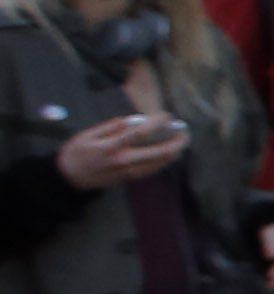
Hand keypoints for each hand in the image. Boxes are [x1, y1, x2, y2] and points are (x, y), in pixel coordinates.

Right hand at [54, 113, 183, 190]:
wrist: (69, 177)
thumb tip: (131, 121)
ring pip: (161, 163)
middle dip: (177, 142)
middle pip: (160, 152)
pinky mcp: (130, 178)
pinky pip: (153, 169)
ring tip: (180, 140)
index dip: (157, 123)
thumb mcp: (87, 135)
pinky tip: (168, 151)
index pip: (141, 133)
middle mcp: (124, 160)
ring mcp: (129, 171)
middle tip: (185, 131)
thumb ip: (110, 127)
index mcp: (112, 147)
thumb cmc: (76, 152)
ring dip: (174, 151)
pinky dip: (164, 160)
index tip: (167, 115)